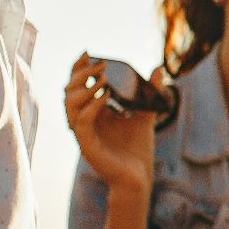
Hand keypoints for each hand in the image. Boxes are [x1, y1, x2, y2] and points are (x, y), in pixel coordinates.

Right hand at [65, 52, 158, 195]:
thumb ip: (151, 92)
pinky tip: (105, 97)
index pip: (78, 86)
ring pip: (69, 106)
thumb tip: (159, 68)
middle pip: (69, 91)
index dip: (79, 68)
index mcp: (93, 112)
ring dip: (84, 89)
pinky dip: (91, 107)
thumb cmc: (138, 149)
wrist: (138, 176)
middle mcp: (84, 121)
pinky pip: (80, 123)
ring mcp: (83, 133)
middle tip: (101, 65)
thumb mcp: (146, 113)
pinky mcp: (87, 145)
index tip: (88, 52)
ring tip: (104, 79)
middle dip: (81, 74)